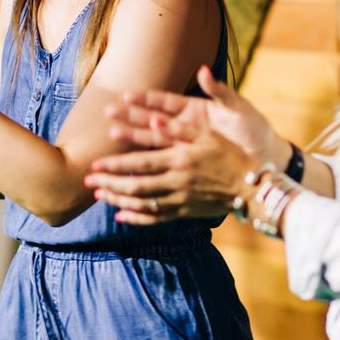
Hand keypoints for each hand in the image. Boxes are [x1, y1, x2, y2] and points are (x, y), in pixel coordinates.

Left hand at [85, 116, 258, 224]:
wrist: (251, 186)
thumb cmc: (230, 155)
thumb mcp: (208, 135)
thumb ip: (180, 129)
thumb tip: (155, 121)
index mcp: (180, 159)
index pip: (141, 163)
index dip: (116, 164)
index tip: (96, 163)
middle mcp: (177, 182)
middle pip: (136, 185)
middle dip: (110, 183)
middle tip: (88, 181)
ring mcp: (180, 200)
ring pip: (142, 203)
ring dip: (118, 200)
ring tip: (99, 195)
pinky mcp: (184, 212)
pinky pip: (156, 218)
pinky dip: (137, 218)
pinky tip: (121, 216)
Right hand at [105, 65, 287, 163]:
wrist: (266, 156)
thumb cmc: (254, 129)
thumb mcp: (238, 107)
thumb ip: (219, 91)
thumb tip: (203, 70)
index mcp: (195, 110)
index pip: (164, 100)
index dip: (145, 97)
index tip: (125, 94)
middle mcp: (186, 127)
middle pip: (152, 119)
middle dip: (130, 115)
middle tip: (107, 111)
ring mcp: (185, 145)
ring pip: (154, 141)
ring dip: (134, 139)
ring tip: (111, 136)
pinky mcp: (189, 163)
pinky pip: (165, 162)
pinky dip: (149, 164)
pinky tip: (131, 165)